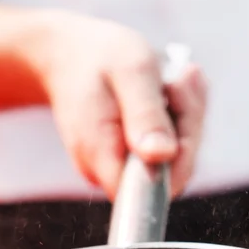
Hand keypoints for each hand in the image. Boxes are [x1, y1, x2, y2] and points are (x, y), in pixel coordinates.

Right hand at [0, 2, 206, 198]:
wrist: (61, 54)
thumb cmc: (93, 56)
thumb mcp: (127, 71)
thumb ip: (146, 115)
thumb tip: (160, 160)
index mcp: (103, 156)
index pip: (150, 194)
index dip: (176, 163)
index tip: (177, 116)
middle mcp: (109, 172)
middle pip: (172, 176)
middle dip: (187, 126)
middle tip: (177, 78)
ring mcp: (117, 167)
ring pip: (173, 161)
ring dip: (183, 117)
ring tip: (167, 76)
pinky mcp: (124, 158)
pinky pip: (168, 148)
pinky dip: (177, 117)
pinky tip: (165, 86)